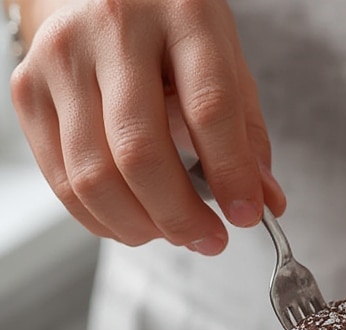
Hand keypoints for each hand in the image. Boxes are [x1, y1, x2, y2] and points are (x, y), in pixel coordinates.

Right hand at [10, 0, 285, 252]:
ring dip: (141, 227)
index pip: (209, 109)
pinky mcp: (28, 90)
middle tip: (210, 240)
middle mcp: (113, 28)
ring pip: (95, 177)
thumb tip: (266, 202)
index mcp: (181, 13)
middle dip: (180, 216)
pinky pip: (63, 182)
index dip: (231, 175)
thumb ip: (246, 135)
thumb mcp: (224, 63)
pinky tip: (135, 222)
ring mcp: (61, 58)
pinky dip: (104, 220)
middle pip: (140, 152)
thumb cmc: (169, 33)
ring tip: (173, 233)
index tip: (246, 217)